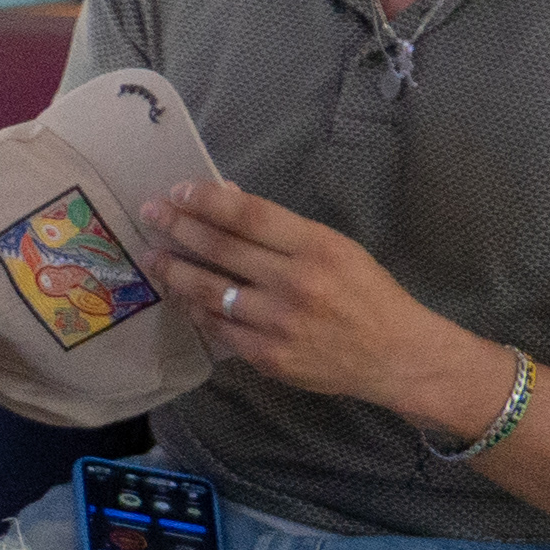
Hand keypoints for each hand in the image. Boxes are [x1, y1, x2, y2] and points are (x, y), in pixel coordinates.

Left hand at [140, 175, 494, 428]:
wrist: (398, 357)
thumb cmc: (368, 295)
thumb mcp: (338, 249)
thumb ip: (284, 230)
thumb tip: (227, 198)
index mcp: (318, 249)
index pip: (250, 217)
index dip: (209, 201)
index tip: (178, 191)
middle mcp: (296, 283)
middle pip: (222, 249)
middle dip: (179, 227)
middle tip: (150, 213)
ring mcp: (280, 323)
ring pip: (210, 291)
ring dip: (175, 271)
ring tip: (153, 257)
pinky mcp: (269, 356)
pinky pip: (219, 328)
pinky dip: (197, 309)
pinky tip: (183, 297)